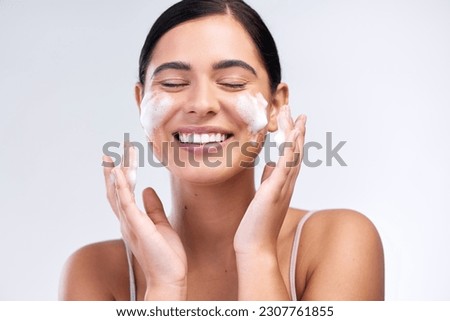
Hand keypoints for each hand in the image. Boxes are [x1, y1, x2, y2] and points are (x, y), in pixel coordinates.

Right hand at [103, 144, 186, 299]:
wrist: (169, 277)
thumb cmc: (166, 255)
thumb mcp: (161, 224)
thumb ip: (153, 207)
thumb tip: (147, 189)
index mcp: (132, 220)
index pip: (120, 194)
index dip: (116, 177)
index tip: (115, 159)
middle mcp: (126, 221)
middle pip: (115, 191)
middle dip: (113, 170)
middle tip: (110, 150)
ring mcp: (130, 223)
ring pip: (118, 193)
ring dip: (116, 173)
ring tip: (115, 155)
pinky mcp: (138, 226)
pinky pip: (126, 203)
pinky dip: (121, 186)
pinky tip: (119, 172)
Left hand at [234, 106, 306, 255]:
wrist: (255, 246)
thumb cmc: (257, 223)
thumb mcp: (264, 195)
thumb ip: (270, 178)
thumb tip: (270, 163)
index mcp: (283, 183)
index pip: (291, 156)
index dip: (294, 137)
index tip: (294, 120)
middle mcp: (287, 183)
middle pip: (296, 151)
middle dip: (296, 130)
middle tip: (298, 111)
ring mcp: (283, 187)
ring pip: (293, 155)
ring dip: (295, 134)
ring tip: (296, 116)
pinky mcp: (274, 191)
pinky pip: (285, 166)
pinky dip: (289, 149)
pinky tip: (291, 135)